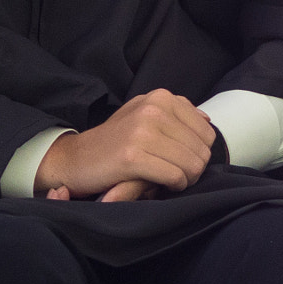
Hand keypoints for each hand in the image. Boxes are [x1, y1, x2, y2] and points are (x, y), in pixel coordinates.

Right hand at [33, 90, 213, 199]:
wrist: (75, 159)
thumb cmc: (114, 140)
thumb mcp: (143, 113)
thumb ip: (176, 112)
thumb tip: (207, 118)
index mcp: (160, 98)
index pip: (206, 130)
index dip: (201, 151)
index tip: (185, 160)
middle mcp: (154, 110)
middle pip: (201, 149)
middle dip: (195, 167)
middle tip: (180, 175)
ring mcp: (142, 132)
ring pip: (191, 164)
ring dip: (186, 179)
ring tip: (173, 181)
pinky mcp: (132, 157)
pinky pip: (173, 176)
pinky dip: (174, 185)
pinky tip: (164, 186)